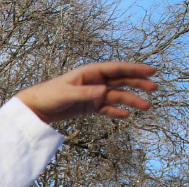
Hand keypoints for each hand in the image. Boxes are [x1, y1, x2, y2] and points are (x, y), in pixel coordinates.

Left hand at [16, 63, 155, 123]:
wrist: (34, 109)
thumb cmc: (48, 96)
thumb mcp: (66, 94)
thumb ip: (86, 93)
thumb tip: (104, 91)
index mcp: (90, 73)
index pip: (117, 69)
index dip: (135, 69)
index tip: (151, 71)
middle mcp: (94, 82)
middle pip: (121, 81)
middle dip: (138, 84)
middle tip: (154, 88)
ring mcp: (92, 94)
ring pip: (116, 96)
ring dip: (131, 100)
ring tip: (146, 106)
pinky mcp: (88, 106)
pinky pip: (106, 109)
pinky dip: (116, 111)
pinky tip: (126, 115)